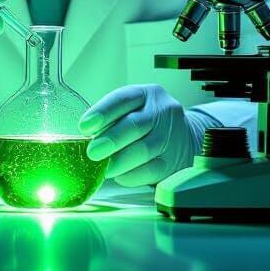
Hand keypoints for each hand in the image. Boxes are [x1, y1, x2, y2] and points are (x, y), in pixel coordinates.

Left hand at [79, 84, 199, 186]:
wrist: (185, 138)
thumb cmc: (148, 123)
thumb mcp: (135, 109)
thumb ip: (113, 119)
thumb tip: (85, 138)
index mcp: (147, 94)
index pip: (123, 98)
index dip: (102, 112)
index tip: (84, 126)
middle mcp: (162, 112)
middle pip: (135, 125)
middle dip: (110, 140)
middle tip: (92, 152)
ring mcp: (171, 137)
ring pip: (143, 150)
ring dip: (119, 161)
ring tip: (103, 168)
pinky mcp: (174, 161)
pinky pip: (151, 171)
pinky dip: (132, 175)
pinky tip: (120, 176)